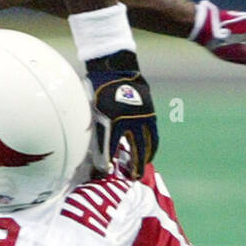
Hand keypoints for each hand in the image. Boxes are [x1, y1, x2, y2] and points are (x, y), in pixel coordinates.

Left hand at [86, 50, 156, 175]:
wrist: (115, 67)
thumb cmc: (99, 88)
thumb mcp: (92, 109)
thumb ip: (95, 128)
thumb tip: (93, 146)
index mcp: (115, 120)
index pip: (111, 148)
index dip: (107, 162)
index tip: (105, 172)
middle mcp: (132, 120)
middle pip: (137, 149)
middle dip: (136, 165)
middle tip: (134, 178)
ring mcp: (143, 116)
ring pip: (149, 142)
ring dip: (147, 156)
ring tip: (144, 166)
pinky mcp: (150, 112)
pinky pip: (153, 133)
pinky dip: (152, 144)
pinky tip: (149, 150)